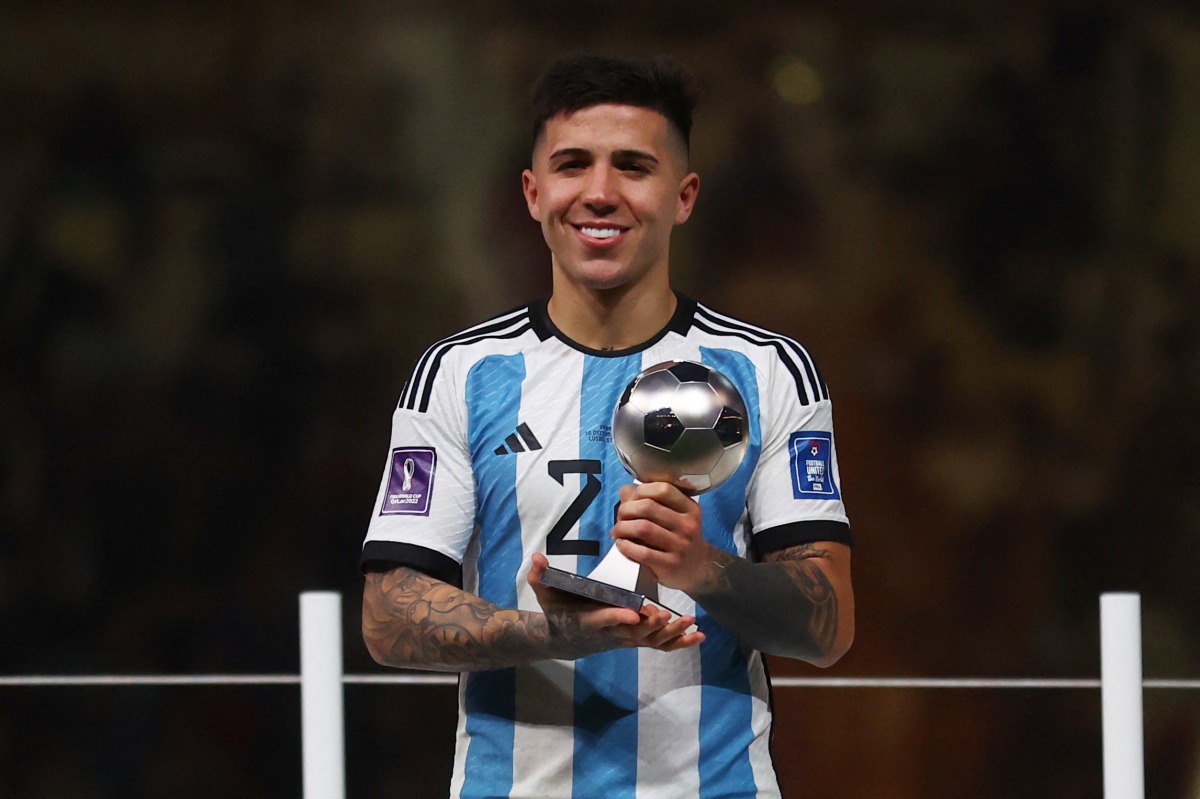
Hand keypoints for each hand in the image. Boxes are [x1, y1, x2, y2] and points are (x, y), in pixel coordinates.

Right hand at [528, 553, 704, 653]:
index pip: (603, 620)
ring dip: (670, 634)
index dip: (616, 617)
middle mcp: (609, 634)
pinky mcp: (634, 640)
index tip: (631, 612)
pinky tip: (698, 636)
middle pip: (632, 633)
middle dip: (650, 626)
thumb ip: (540, 577)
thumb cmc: (555, 611)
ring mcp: (624, 639)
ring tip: (691, 623)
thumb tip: (535, 558)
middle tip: (666, 615)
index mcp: (588, 621)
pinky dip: (678, 642)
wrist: (563, 638)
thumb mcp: (544, 594)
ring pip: (649, 641)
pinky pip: (659, 645)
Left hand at [610, 482, 715, 593]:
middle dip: (626, 510)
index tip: (632, 498)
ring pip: (643, 528)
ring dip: (622, 527)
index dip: (641, 490)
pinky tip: (621, 544)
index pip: (663, 489)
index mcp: (690, 508)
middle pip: (648, 507)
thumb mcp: (676, 516)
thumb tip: (626, 490)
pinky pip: (642, 552)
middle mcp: (688, 525)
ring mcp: (680, 546)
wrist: (697, 569)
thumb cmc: (680, 538)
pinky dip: (626, 546)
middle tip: (620, 517)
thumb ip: (653, 500)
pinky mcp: (670, 564)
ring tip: (617, 532)